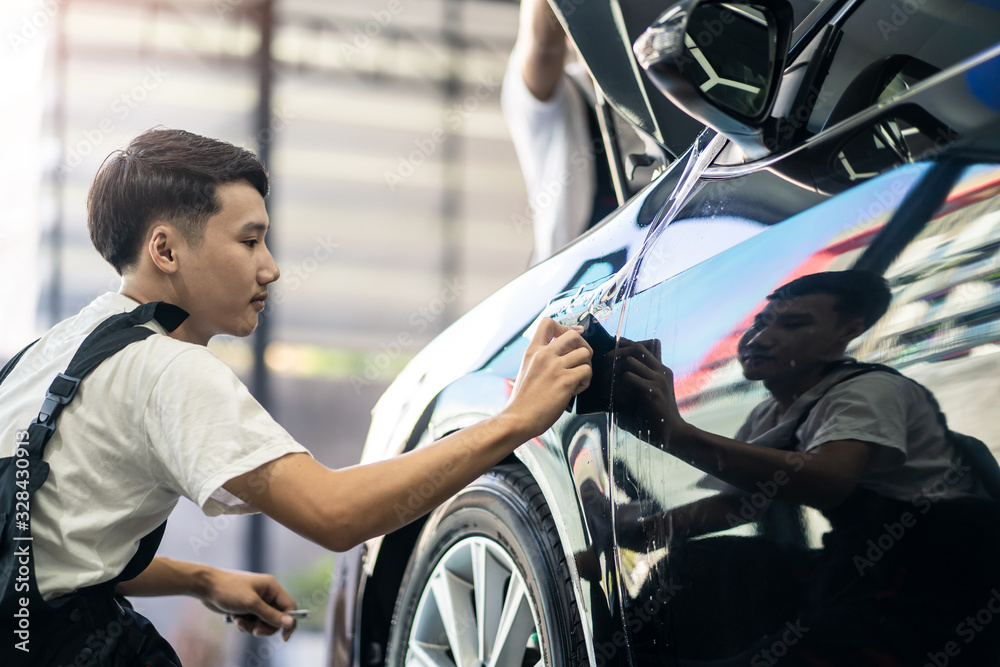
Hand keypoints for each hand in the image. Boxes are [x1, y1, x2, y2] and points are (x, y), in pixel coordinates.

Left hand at [199, 568, 298, 640]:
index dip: (289, 622)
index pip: (289, 607)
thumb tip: (290, 623)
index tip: (284, 638)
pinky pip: (252, 622)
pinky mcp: (246, 608)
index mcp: (272, 587)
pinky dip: (244, 624)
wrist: (206, 587)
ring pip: (263, 622)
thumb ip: (271, 615)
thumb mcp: (251, 604)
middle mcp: (266, 594)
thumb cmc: (229, 590)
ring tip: (239, 621)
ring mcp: (256, 601)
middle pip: (276, 618)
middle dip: (264, 626)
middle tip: (254, 631)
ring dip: (251, 626)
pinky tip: (234, 618)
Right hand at [505, 318, 592, 437]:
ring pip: (585, 353)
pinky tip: (574, 390)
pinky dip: (585, 382)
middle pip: (574, 335)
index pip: (548, 323)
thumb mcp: (526, 370)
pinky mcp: (565, 381)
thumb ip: (541, 359)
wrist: (518, 418)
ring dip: (585, 367)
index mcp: (532, 351)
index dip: (565, 327)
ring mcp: (555, 367)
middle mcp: (544, 355)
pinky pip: (587, 372)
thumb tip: (561, 355)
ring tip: (577, 379)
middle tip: (580, 360)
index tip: (573, 335)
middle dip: (583, 346)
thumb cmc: (523, 401)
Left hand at [613, 338, 686, 445]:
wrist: (672, 434)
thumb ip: (633, 382)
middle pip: (636, 348)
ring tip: (607, 387)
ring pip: (629, 361)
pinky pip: (627, 378)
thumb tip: (608, 373)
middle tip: (604, 369)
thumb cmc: (653, 417)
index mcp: (661, 370)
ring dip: (614, 372)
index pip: (644, 346)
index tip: (611, 346)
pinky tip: (617, 398)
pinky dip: (617, 386)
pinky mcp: (653, 391)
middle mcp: (661, 371)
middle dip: (615, 355)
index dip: (626, 343)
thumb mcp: (643, 395)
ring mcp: (659, 379)